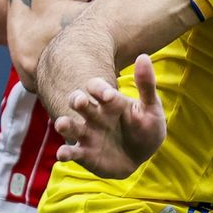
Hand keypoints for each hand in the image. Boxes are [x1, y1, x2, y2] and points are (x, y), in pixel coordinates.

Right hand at [53, 54, 166, 177]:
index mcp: (109, 101)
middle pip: (78, 102)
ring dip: (64, 123)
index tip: (110, 95)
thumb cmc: (145, 128)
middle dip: (77, 99)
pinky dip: (65, 153)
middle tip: (80, 100)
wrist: (142, 156)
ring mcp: (88, 134)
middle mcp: (94, 115)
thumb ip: (146, 84)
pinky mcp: (85, 154)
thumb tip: (144, 56)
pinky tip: (62, 154)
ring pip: (70, 126)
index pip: (97, 87)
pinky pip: (72, 152)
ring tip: (61, 124)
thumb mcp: (151, 107)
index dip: (100, 88)